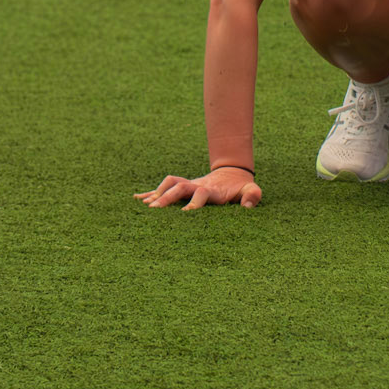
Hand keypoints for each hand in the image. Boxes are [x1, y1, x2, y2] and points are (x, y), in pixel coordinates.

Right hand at [135, 167, 260, 210]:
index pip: (200, 193)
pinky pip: (163, 188)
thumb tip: (247, 206)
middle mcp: (196, 185)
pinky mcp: (181, 188)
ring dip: (156, 193)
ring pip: (169, 184)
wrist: (231, 174)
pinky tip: (136, 199)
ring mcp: (187, 185)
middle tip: (154, 210)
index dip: (194, 203)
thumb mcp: (250, 189)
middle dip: (166, 198)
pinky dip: (149, 192)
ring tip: (144, 207)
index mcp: (211, 189)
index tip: (185, 215)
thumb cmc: (240, 187)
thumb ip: (252, 195)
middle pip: (179, 187)